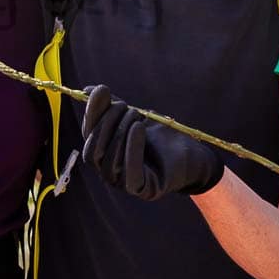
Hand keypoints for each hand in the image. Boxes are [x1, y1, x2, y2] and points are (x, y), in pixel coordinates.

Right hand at [80, 85, 222, 200]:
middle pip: (93, 152)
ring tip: (136, 114)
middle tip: (125, 105)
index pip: (89, 136)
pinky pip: (130, 172)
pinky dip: (132, 148)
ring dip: (120, 133)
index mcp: (104, 154)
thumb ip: (111, 107)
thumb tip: (87, 90)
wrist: (190, 154)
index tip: (101, 90)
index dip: (92, 113)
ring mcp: (124, 183)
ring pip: (109, 162)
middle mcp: (109, 171)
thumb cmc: (160, 136)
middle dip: (106, 124)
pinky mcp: (143, 189)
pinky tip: (138, 127)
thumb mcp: (134, 118)